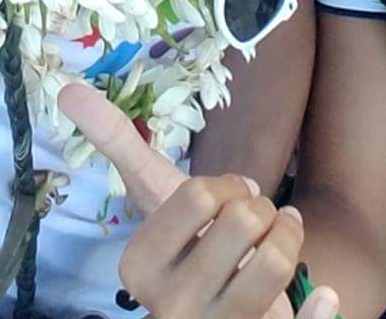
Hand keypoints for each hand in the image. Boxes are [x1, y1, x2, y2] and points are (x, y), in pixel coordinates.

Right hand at [60, 82, 337, 318]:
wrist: (219, 307)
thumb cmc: (190, 243)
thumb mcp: (154, 196)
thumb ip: (116, 143)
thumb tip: (65, 89)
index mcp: (140, 267)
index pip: (200, 194)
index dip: (229, 185)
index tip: (231, 195)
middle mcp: (172, 310)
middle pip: (242, 221)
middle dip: (262, 206)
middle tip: (257, 221)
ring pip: (274, 262)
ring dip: (290, 237)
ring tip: (280, 242)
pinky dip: (320, 306)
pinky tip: (319, 295)